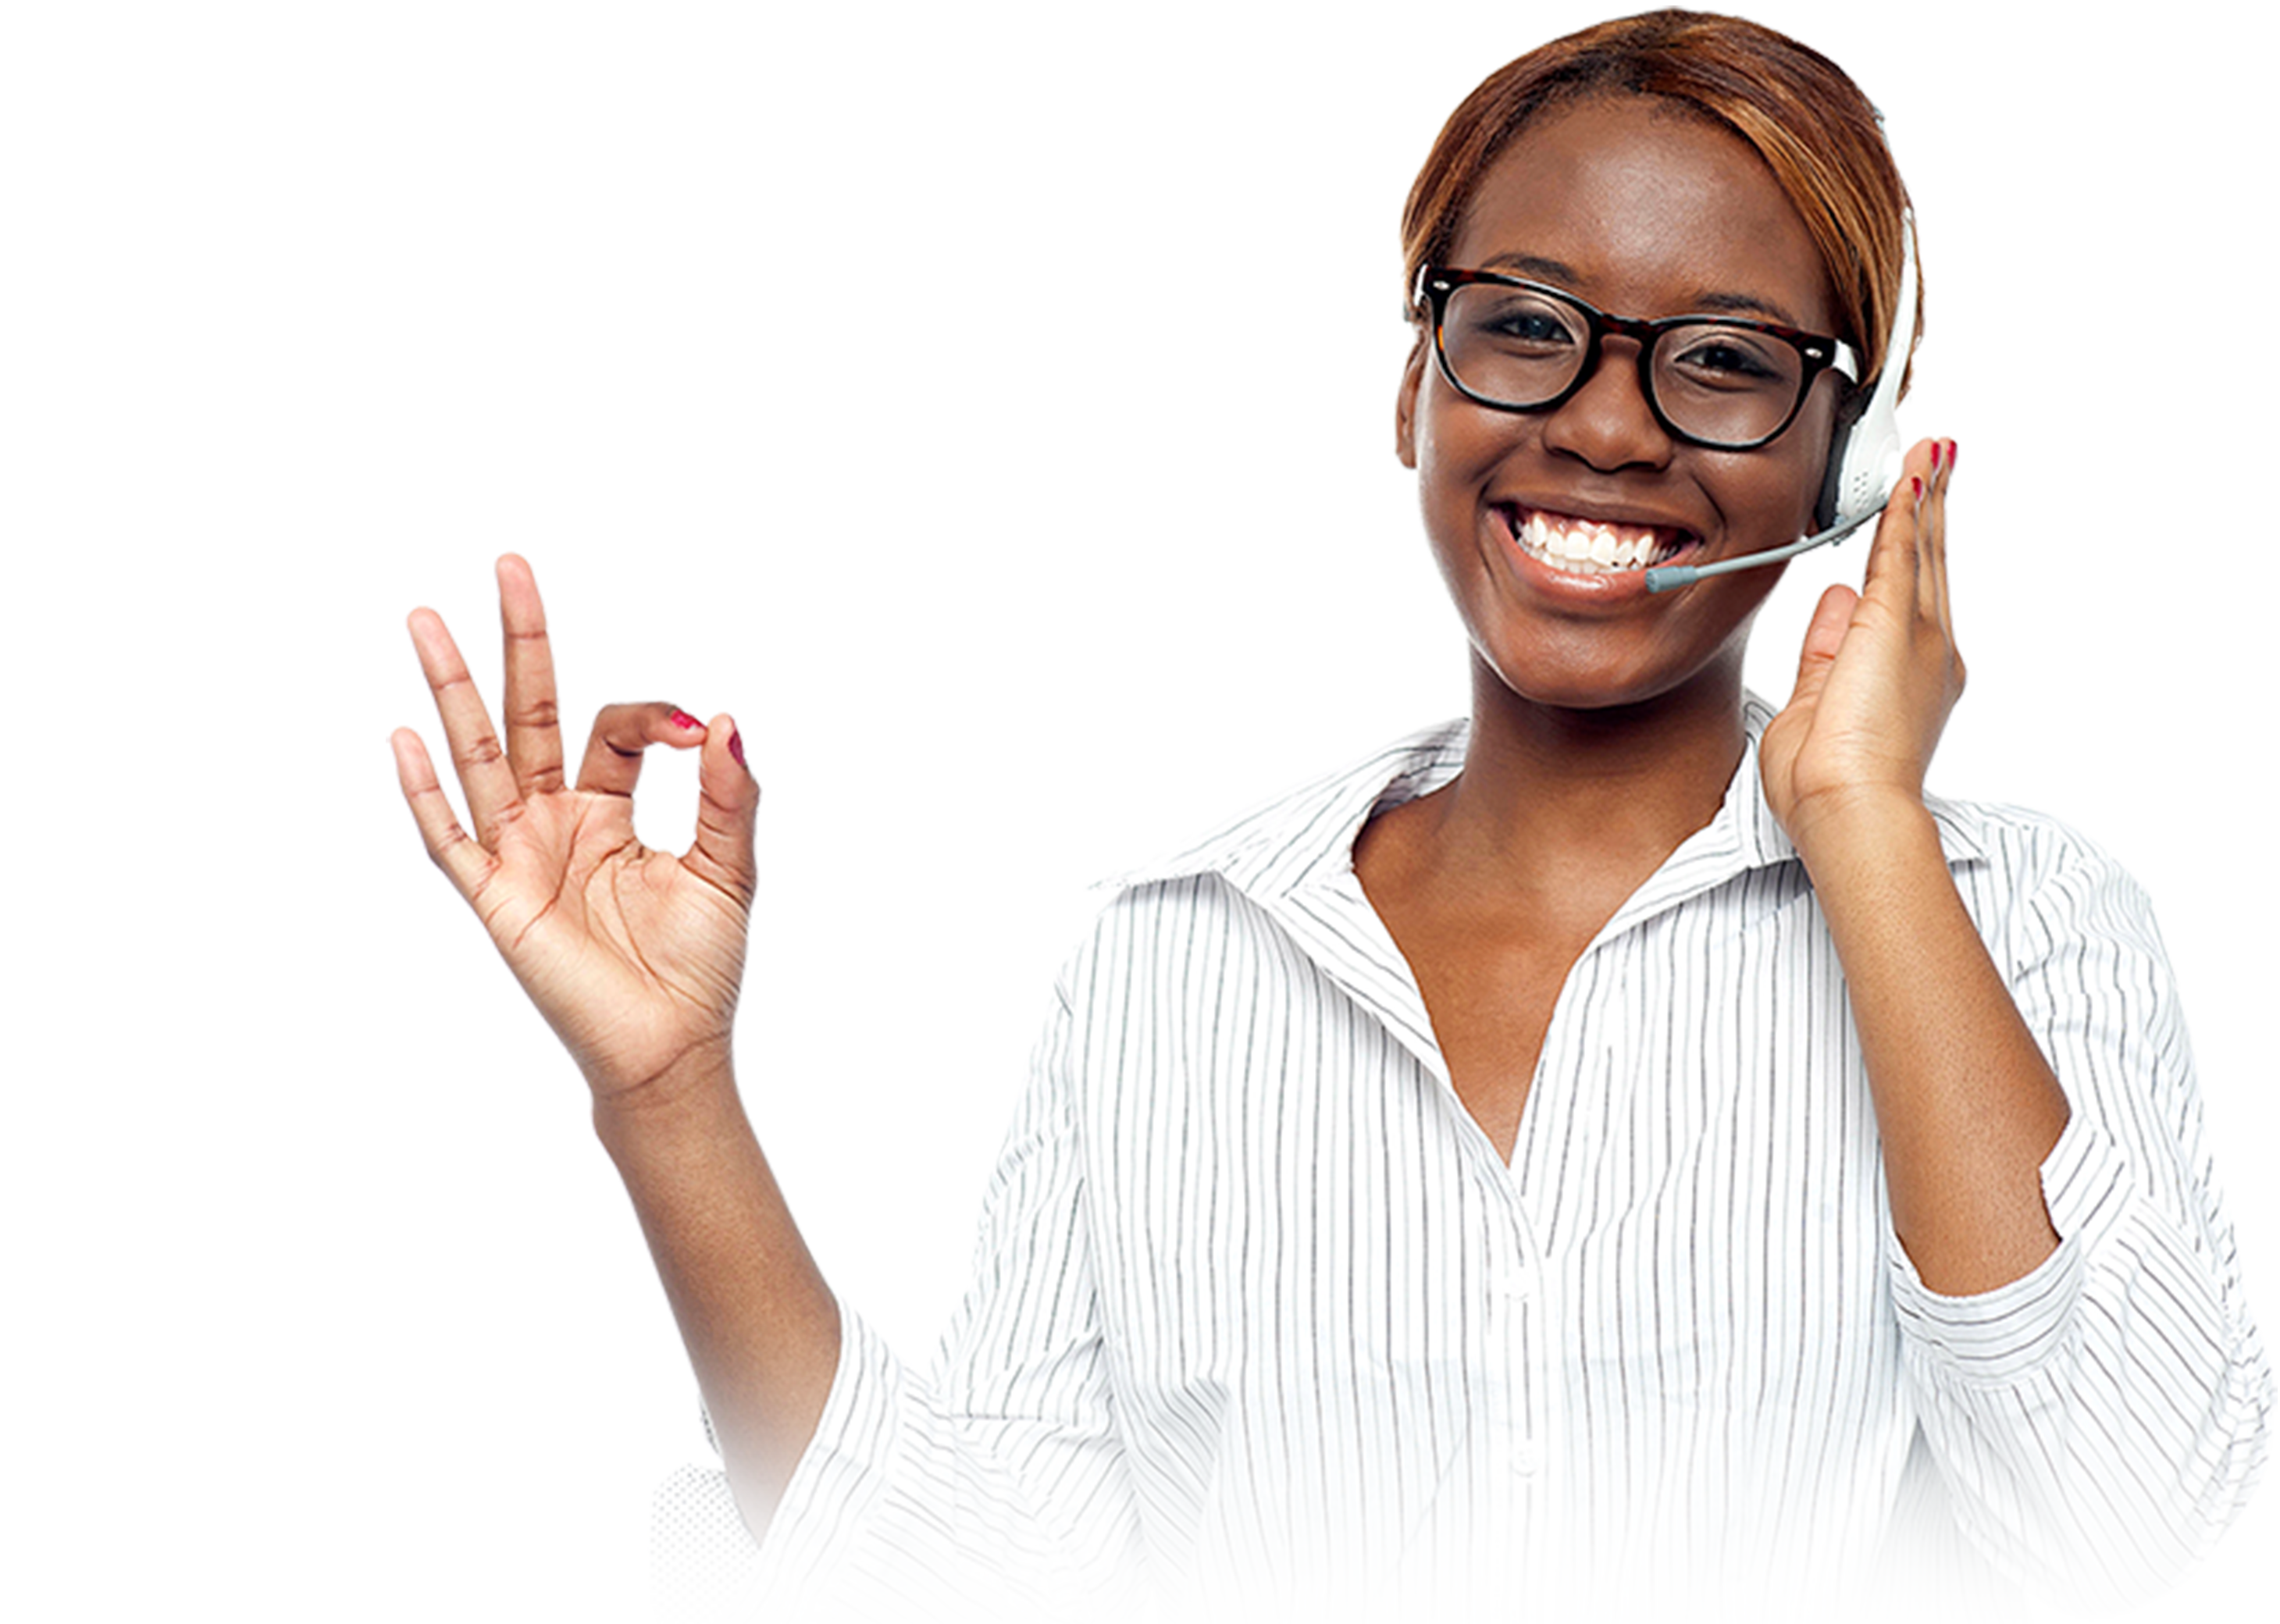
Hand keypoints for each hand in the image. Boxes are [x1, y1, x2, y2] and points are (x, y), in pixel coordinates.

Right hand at [392, 557, 756, 1102]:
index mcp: (605, 811)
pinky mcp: (496, 896)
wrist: (671, 1046)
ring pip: (478, 755)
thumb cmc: (699, 967)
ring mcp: (518, 854)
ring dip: (453, 689)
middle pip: (526, 715)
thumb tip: (727, 723)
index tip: (696, 736)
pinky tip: (401, 724)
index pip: (608, 731)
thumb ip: (730, 799)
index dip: (653, 720)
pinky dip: (424, 781)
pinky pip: (449, 832)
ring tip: (427, 619)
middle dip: (516, 644)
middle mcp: (553, 822)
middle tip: (504, 567)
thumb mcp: (729, 870)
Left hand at [1759, 407, 1963, 856]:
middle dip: (1927, 499)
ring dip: (1923, 488)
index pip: (1904, 592)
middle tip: (1933, 449)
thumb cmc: (1828, 782)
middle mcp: (1925, 647)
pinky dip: (1905, 508)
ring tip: (1930, 440)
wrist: (1847, 808)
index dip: (1908, 542)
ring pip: (1920, 544)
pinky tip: (1911, 471)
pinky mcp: (1893, 625)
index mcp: (1907, 672)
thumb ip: (1825, 652)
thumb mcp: (1814, 705)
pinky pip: (1900, 551)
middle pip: (1925, 555)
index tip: (1909, 507)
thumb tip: (1835, 600)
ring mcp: (1916, 634)